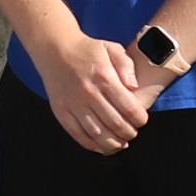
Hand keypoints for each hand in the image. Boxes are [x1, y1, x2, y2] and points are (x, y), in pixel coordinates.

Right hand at [49, 36, 154, 156]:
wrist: (54, 48)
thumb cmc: (86, 49)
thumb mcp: (111, 48)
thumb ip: (126, 66)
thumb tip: (135, 87)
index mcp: (104, 78)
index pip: (129, 107)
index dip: (140, 119)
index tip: (142, 121)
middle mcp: (89, 93)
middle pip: (115, 123)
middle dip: (129, 133)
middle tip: (132, 133)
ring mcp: (73, 104)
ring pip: (97, 133)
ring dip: (112, 143)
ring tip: (120, 143)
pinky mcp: (61, 111)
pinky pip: (77, 134)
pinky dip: (92, 145)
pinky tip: (101, 146)